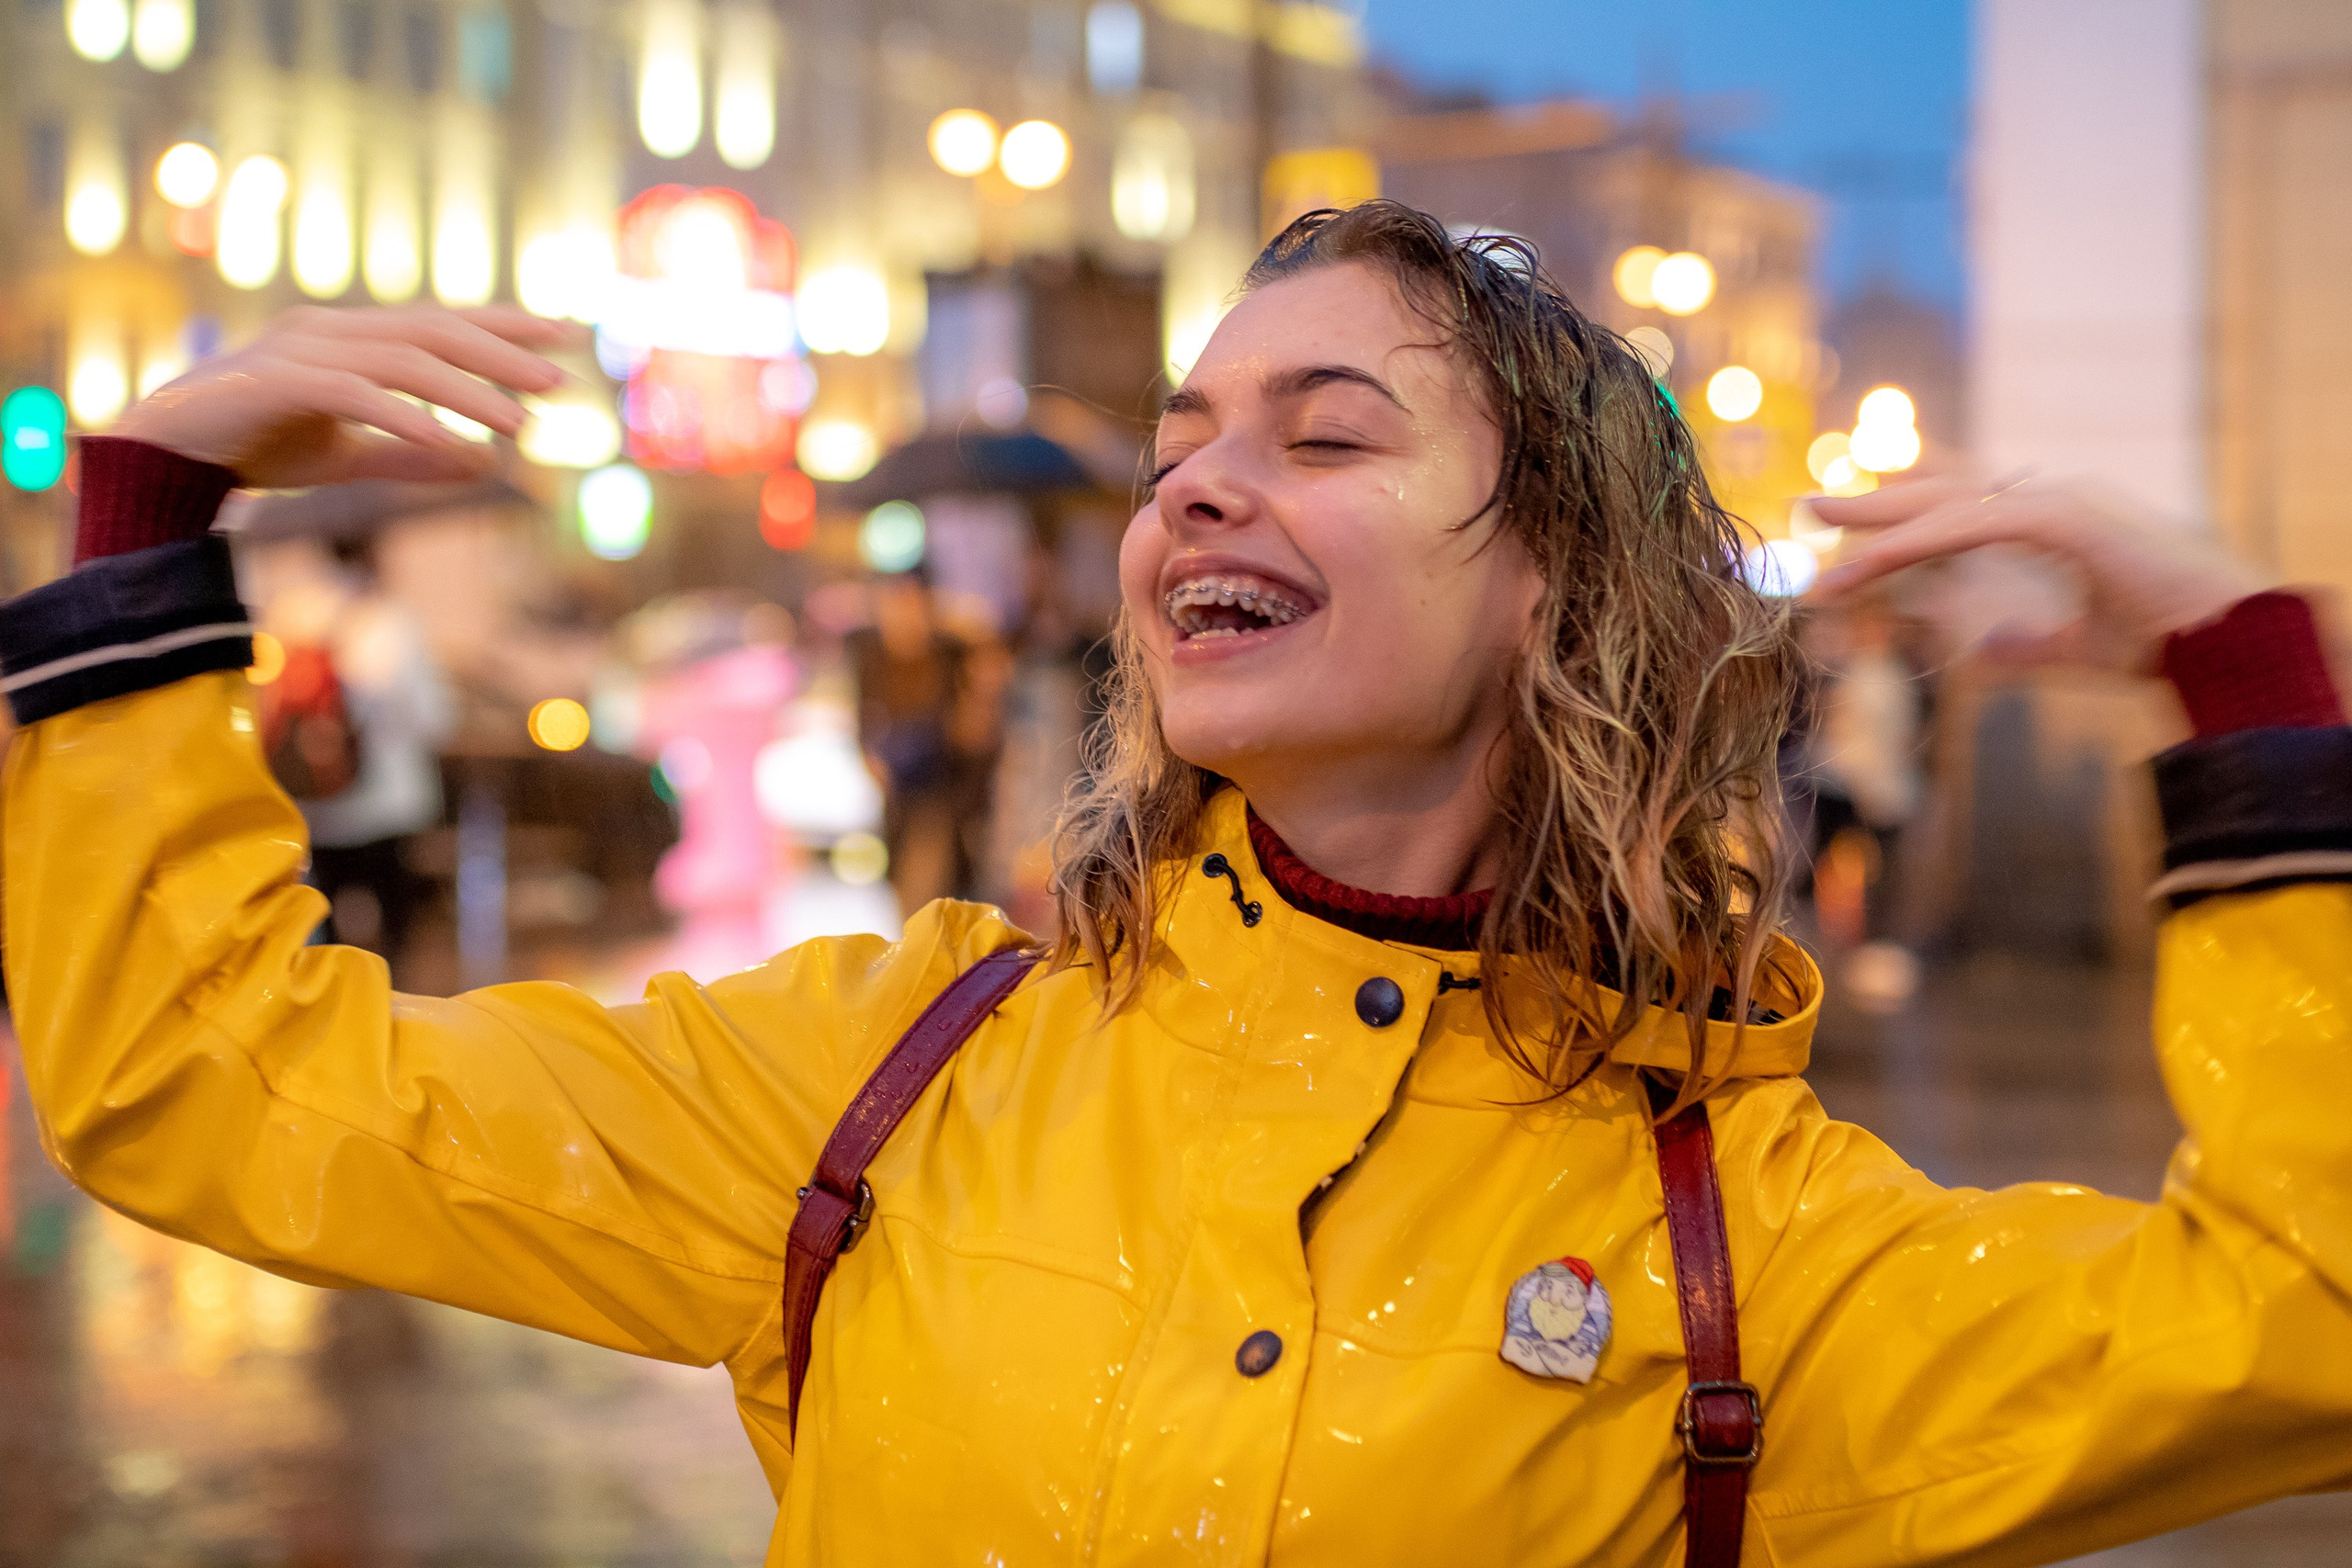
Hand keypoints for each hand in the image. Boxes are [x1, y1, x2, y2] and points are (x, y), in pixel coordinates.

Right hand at [115, 305, 573, 488]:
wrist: (162, 452)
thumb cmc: (256, 446)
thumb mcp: (347, 458)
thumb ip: (412, 457)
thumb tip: (485, 466)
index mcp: (350, 338)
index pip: (441, 321)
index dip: (506, 326)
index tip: (568, 338)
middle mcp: (330, 331)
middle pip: (432, 330)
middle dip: (502, 352)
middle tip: (562, 380)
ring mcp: (300, 350)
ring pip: (402, 361)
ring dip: (468, 392)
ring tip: (523, 426)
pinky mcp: (276, 382)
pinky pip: (355, 396)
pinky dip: (407, 419)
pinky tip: (452, 444)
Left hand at [1808, 473, 2266, 670]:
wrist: (2230, 640)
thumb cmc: (2167, 640)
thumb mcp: (2078, 647)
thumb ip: (2028, 646)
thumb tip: (1984, 653)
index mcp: (2055, 520)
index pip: (1966, 503)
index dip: (1910, 506)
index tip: (1858, 516)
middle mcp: (2052, 498)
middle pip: (1944, 490)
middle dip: (1877, 499)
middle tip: (1812, 504)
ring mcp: (2058, 500)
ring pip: (1946, 505)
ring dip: (1879, 522)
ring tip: (1820, 531)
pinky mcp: (2064, 517)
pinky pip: (1969, 523)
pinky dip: (1916, 541)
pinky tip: (1870, 562)